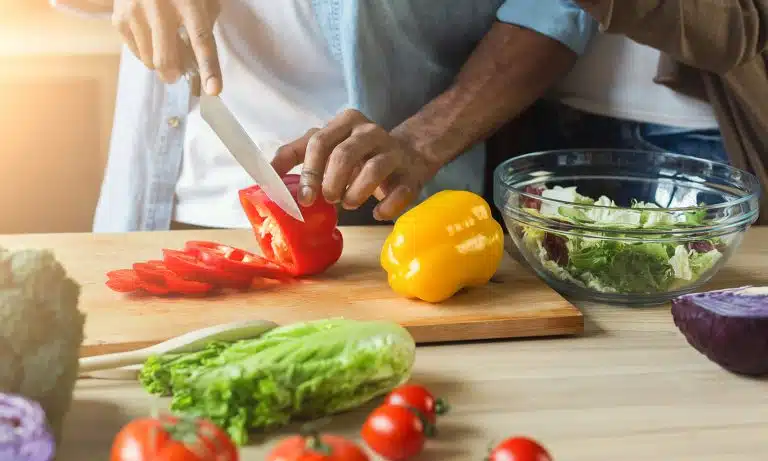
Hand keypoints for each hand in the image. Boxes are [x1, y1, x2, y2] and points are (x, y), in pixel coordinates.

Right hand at [112, 0, 221, 94]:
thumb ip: (205, 25)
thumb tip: (199, 62)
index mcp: (189, 3)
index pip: (201, 40)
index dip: (209, 68)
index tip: (213, 90)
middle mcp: (160, 7)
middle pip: (166, 59)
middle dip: (173, 75)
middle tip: (177, 74)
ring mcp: (136, 13)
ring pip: (149, 61)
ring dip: (160, 62)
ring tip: (164, 44)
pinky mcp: (119, 18)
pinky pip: (136, 53)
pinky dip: (146, 52)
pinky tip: (150, 35)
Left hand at [271, 110, 439, 220]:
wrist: (409, 155)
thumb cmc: (358, 155)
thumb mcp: (327, 146)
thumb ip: (297, 155)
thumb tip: (265, 176)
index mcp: (345, 122)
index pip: (318, 141)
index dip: (307, 172)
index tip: (301, 198)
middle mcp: (370, 131)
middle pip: (344, 154)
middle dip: (330, 182)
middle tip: (326, 200)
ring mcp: (393, 151)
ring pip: (373, 169)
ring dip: (355, 193)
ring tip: (348, 203)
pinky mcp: (412, 174)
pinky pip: (399, 192)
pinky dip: (385, 206)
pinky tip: (376, 212)